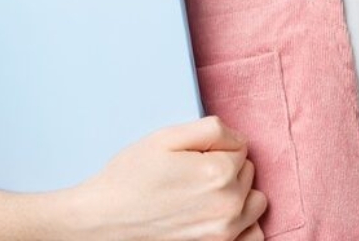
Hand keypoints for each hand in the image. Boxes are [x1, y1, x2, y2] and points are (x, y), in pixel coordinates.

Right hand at [71, 115, 267, 240]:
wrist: (103, 221)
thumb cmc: (129, 179)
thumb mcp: (165, 137)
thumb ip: (211, 129)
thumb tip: (238, 138)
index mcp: (219, 173)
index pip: (241, 146)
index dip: (214, 146)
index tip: (190, 156)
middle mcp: (228, 205)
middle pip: (248, 171)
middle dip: (226, 167)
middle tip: (190, 174)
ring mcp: (225, 233)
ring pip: (255, 200)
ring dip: (239, 194)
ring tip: (206, 194)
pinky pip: (253, 236)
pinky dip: (244, 225)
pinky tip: (220, 216)